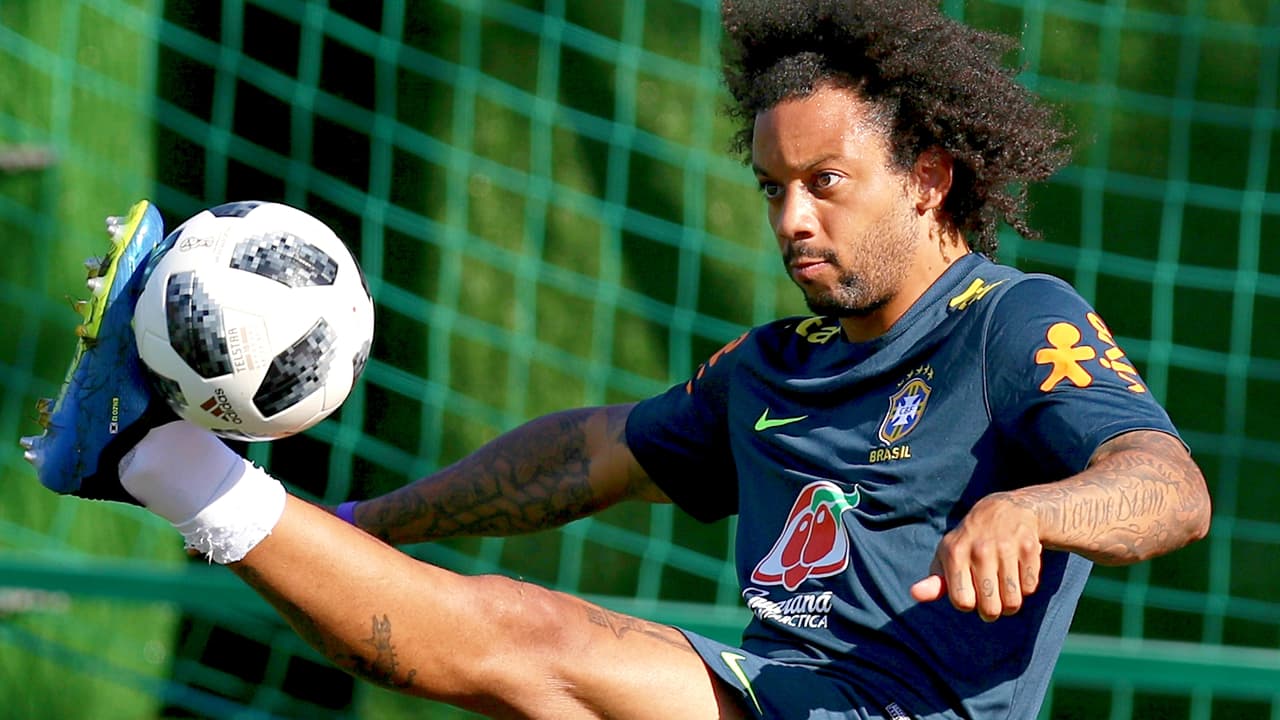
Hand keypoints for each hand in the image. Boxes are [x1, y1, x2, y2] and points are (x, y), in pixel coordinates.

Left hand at [909, 492, 1042, 621]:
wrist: (1005, 510)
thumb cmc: (970, 542)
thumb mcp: (948, 557)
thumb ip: (934, 581)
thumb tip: (915, 594)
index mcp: (955, 552)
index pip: (963, 602)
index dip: (967, 603)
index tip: (969, 591)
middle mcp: (980, 549)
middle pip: (990, 607)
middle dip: (991, 610)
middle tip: (990, 597)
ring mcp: (1006, 547)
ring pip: (1013, 601)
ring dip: (1010, 603)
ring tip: (1004, 588)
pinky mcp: (1029, 547)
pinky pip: (1030, 588)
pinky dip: (1026, 587)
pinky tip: (1017, 572)